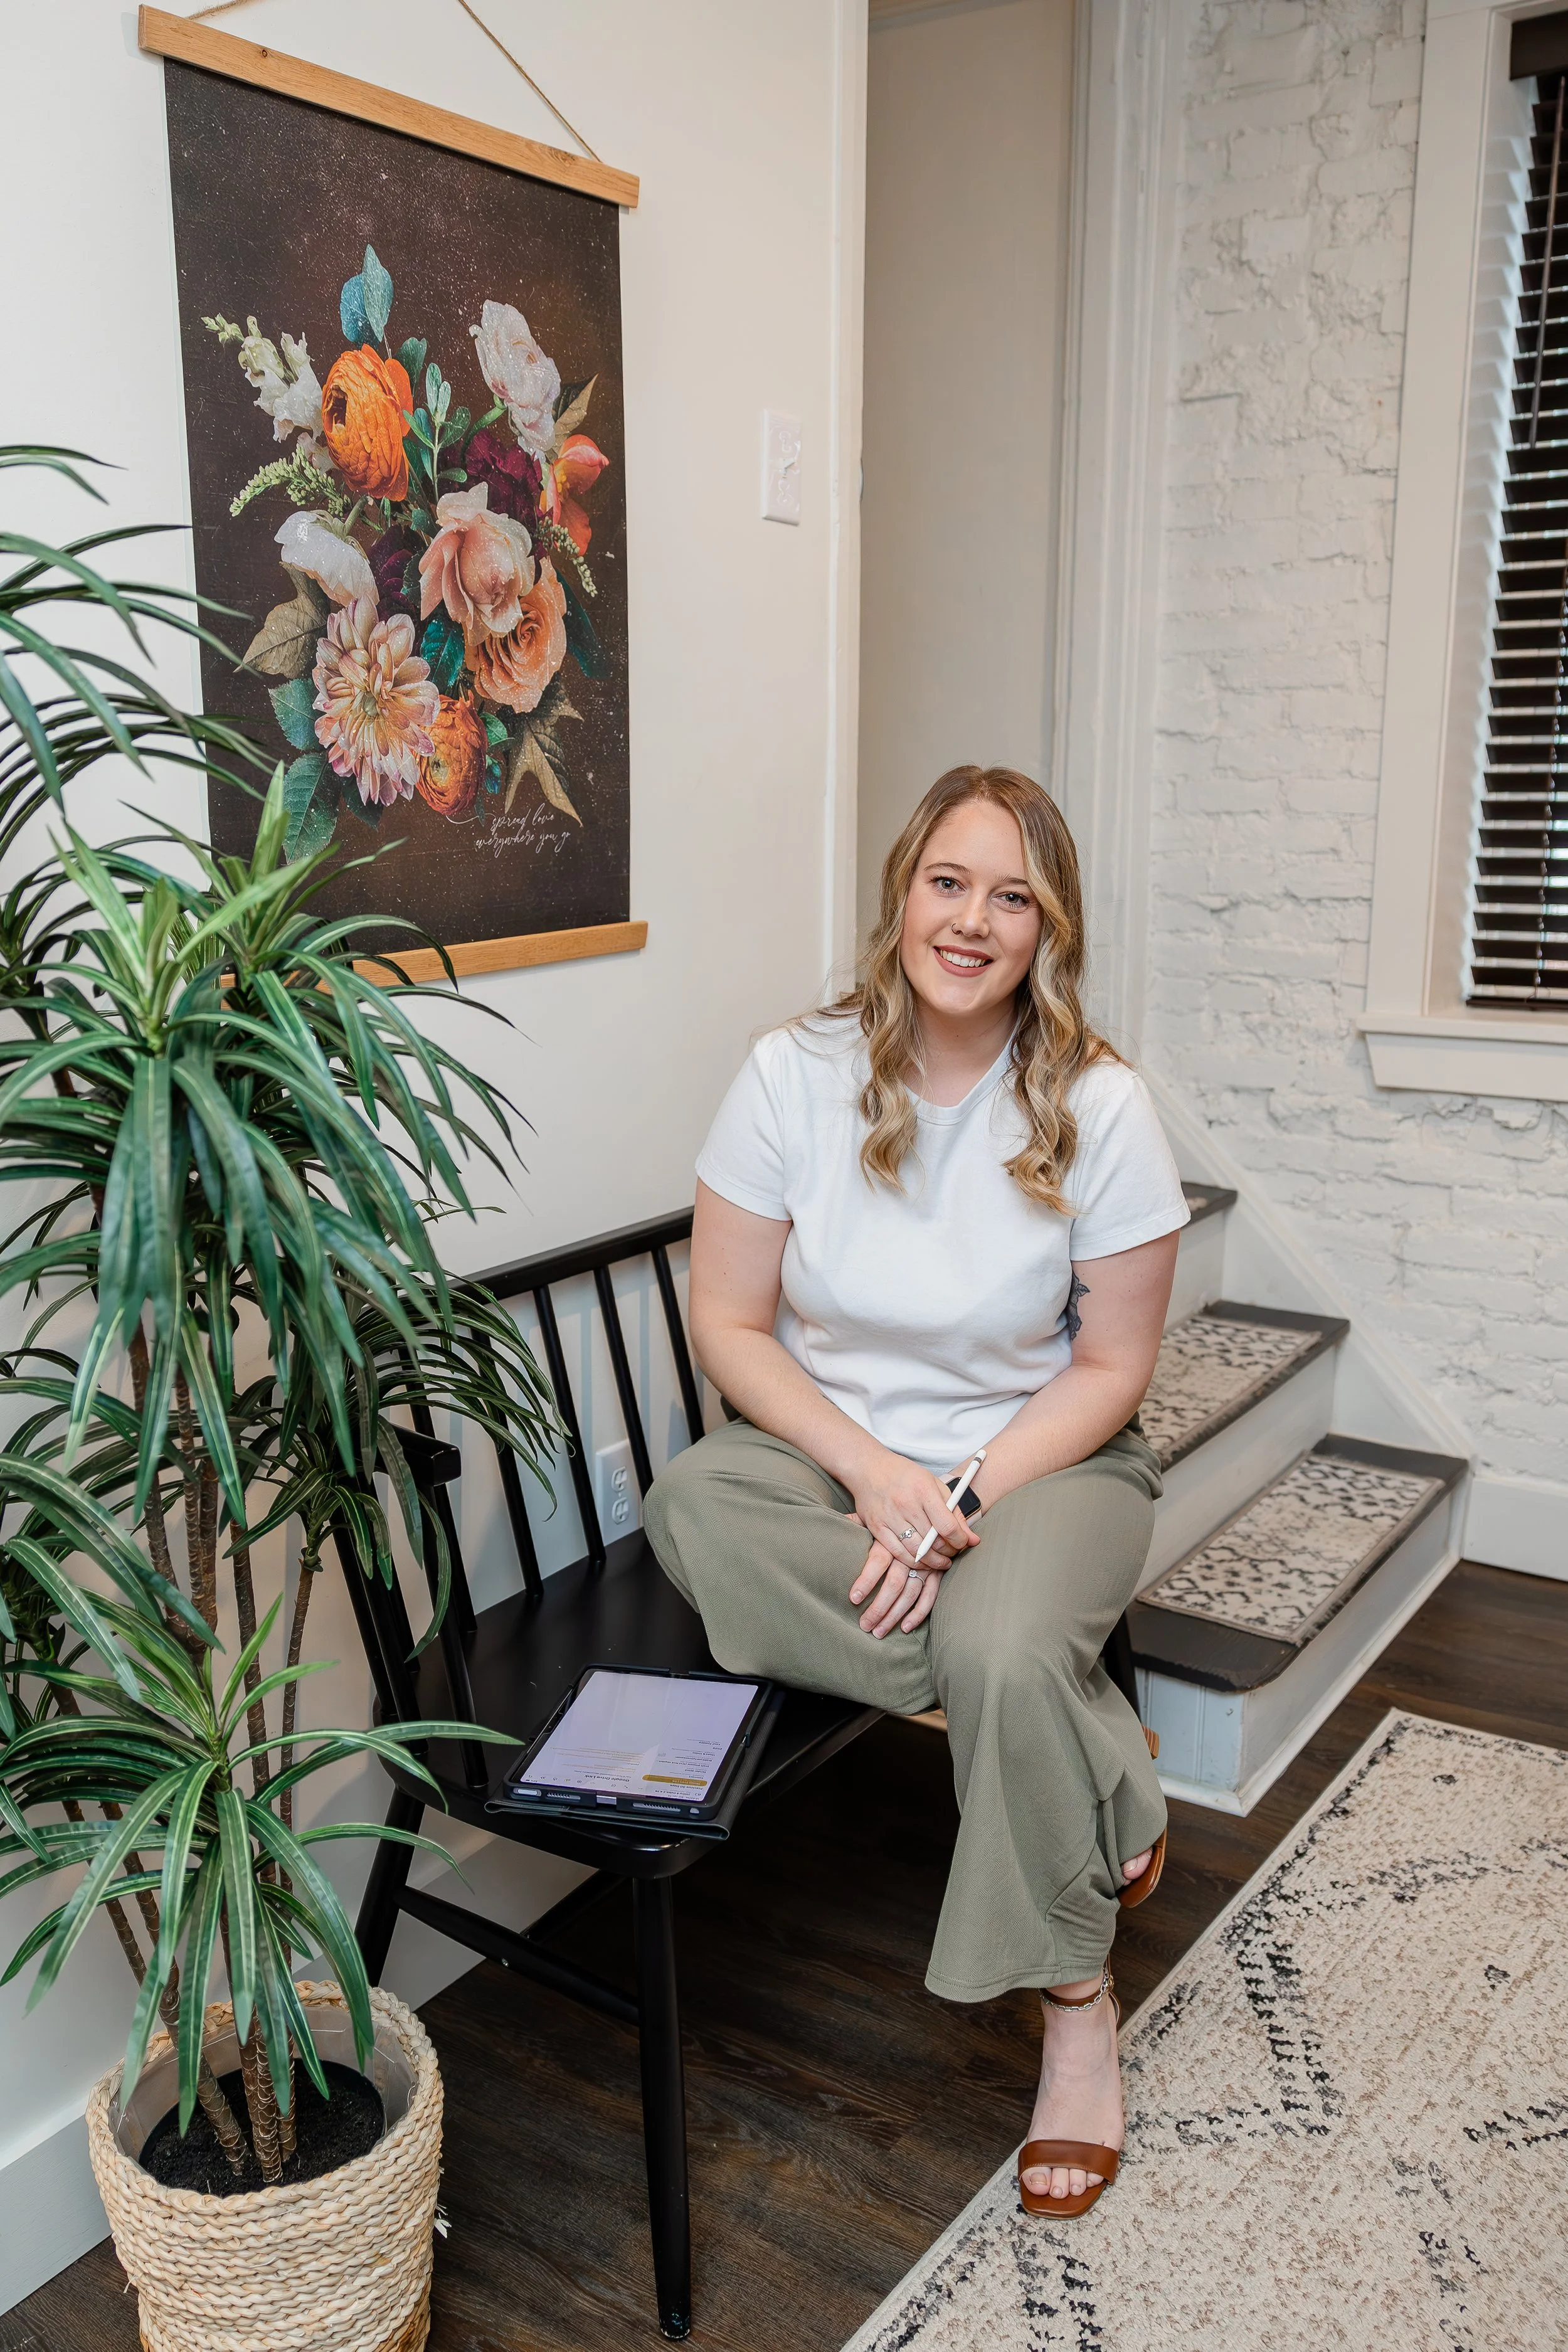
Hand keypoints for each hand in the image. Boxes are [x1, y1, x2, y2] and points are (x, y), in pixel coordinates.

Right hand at [846, 1451, 979, 1637]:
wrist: (868, 1468)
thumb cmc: (905, 1475)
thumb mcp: (934, 1485)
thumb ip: (954, 1512)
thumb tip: (973, 1540)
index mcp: (923, 1490)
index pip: (947, 1526)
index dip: (960, 1541)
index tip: (963, 1543)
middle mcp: (906, 1504)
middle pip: (933, 1542)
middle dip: (949, 1552)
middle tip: (953, 1552)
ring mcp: (889, 1517)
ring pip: (917, 1552)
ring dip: (934, 1562)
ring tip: (942, 1561)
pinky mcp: (876, 1528)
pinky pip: (898, 1554)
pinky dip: (913, 1562)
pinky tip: (922, 1561)